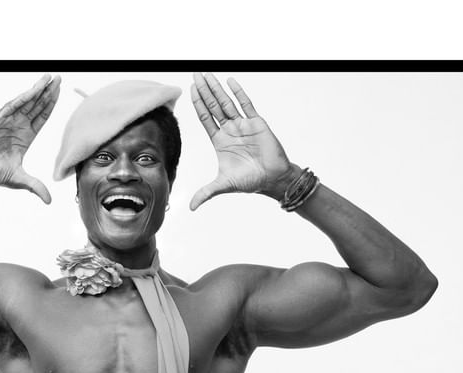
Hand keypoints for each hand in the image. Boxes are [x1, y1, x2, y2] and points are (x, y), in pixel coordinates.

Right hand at [0, 74, 60, 203]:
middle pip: (37, 106)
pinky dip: (25, 97)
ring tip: (50, 78)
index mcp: (25, 137)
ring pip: (27, 102)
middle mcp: (18, 126)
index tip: (60, 93)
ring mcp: (8, 121)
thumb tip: (49, 201)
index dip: (50, 105)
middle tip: (59, 79)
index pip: (41, 117)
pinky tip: (35, 89)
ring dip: (39, 90)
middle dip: (48, 92)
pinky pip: (14, 105)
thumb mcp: (19, 180)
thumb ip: (35, 186)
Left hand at [188, 73, 292, 210]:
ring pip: (227, 103)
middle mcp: (230, 130)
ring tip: (207, 75)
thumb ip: (206, 193)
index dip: (198, 105)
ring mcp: (243, 125)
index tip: (190, 90)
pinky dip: (238, 93)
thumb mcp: (223, 186)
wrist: (272, 179)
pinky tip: (230, 82)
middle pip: (214, 106)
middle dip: (204, 91)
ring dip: (217, 89)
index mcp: (220, 141)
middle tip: (195, 74)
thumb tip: (191, 207)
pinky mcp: (256, 123)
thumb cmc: (250, 181)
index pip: (206, 118)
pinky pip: (246, 104)